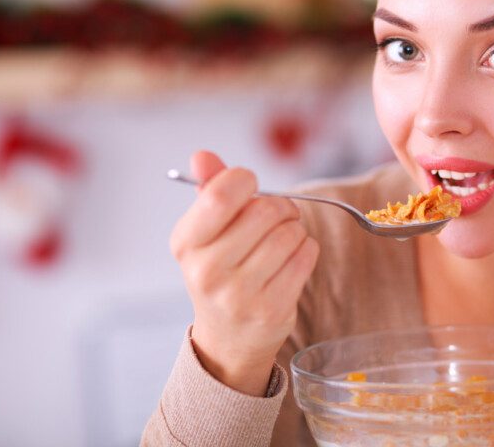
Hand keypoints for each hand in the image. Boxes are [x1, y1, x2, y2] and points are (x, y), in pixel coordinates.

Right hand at [170, 150, 319, 396]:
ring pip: (289, 233)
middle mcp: (207, 271)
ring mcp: (239, 295)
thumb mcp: (205, 233)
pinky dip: (307, 248)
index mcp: (186, 243)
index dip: (245, 180)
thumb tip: (202, 156)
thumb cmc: (221, 272)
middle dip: (280, 206)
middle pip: (265, 211)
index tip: (250, 185)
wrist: (229, 338)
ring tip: (284, 238)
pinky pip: (306, 256)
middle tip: (279, 214)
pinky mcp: (272, 309)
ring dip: (295, 228)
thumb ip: (209, 190)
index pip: (220, 195)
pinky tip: (293, 257)